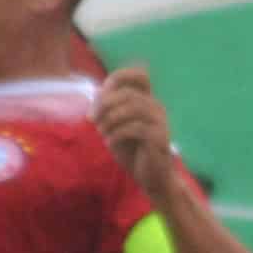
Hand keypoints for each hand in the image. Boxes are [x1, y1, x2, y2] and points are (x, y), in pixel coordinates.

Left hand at [92, 63, 176, 194]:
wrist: (150, 176)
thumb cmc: (131, 150)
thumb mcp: (115, 127)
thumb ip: (108, 110)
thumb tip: (96, 93)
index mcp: (146, 101)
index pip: (140, 75)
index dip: (119, 77)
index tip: (99, 94)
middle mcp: (156, 107)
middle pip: (128, 93)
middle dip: (103, 105)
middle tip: (92, 120)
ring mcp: (161, 122)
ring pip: (133, 108)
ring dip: (110, 120)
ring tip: (102, 133)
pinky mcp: (160, 138)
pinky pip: (135, 128)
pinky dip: (117, 134)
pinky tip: (110, 143)